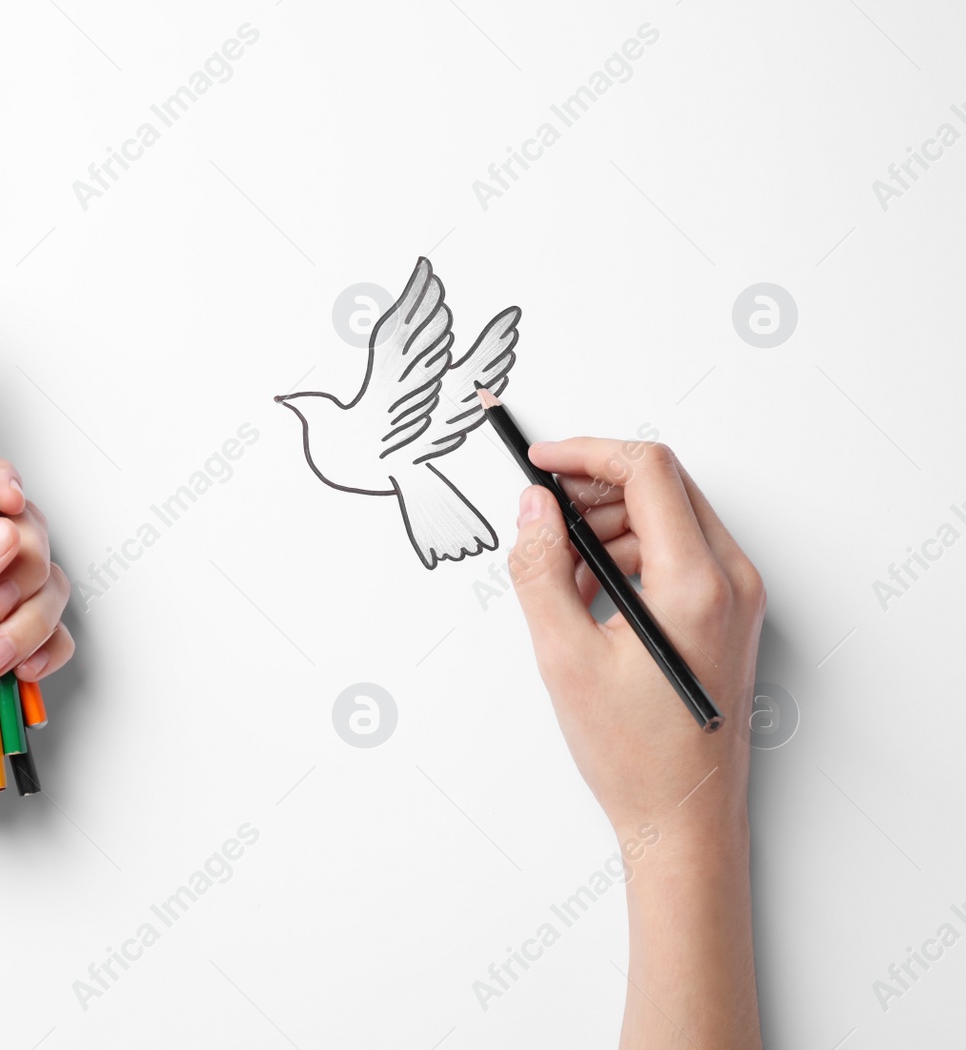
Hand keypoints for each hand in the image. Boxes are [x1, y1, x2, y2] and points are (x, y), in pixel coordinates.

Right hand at [510, 437, 765, 1048]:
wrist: (684, 819)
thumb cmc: (636, 754)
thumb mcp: (564, 656)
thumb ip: (541, 570)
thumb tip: (534, 508)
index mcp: (697, 583)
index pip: (648, 471)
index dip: (586, 453)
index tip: (539, 462)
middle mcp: (731, 580)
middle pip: (662, 486)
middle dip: (593, 488)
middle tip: (539, 514)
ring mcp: (737, 598)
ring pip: (668, 517)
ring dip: (607, 525)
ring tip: (558, 572)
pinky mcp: (728, 615)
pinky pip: (677, 554)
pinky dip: (629, 556)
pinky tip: (588, 597)